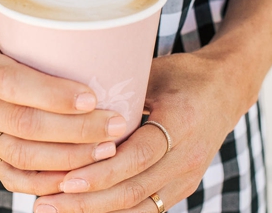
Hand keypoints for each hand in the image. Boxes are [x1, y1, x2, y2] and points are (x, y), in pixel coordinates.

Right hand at [0, 16, 125, 195]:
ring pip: (21, 156)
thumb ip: (29, 36)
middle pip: (23, 125)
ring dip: (68, 158)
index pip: (11, 83)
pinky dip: (46, 181)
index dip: (53, 94)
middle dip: (75, 131)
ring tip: (107, 149)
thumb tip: (87, 39)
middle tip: (116, 125)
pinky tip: (77, 175)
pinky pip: (11, 175)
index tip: (92, 97)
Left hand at [34, 48, 249, 210]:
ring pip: (138, 206)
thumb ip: (119, 89)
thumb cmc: (183, 75)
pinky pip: (146, 208)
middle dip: (88, 201)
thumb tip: (70, 99)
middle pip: (134, 189)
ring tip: (55, 210)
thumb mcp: (153, 72)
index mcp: (180, 122)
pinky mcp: (181, 186)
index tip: (66, 180)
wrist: (224, 91)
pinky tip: (84, 211)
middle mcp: (186, 157)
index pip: (138, 157)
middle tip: (46, 203)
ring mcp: (186, 177)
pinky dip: (115, 212)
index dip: (101, 172)